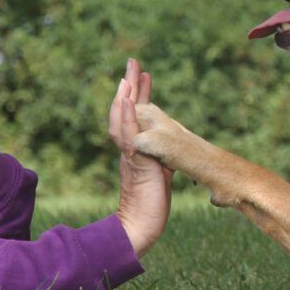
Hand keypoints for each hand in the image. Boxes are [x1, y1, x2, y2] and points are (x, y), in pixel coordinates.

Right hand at [109, 59, 171, 257]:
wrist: (140, 227)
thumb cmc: (151, 206)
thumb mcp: (160, 173)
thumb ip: (159, 158)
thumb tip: (167, 150)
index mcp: (138, 148)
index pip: (136, 115)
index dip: (139, 95)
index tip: (144, 75)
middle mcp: (131, 147)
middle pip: (126, 110)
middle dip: (130, 86)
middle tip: (133, 62)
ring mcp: (131, 153)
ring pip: (123, 119)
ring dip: (125, 95)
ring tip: (128, 75)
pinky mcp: (135, 161)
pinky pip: (128, 135)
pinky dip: (125, 115)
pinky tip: (125, 100)